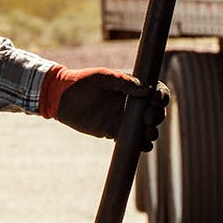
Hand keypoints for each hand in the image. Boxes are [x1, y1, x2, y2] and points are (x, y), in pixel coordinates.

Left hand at [41, 66, 168, 145]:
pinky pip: (132, 140)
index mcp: (132, 87)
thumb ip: (123, 81)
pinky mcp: (114, 132)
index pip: (155, 91)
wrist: (61, 98)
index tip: (156, 101)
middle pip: (155, 111)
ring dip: (152, 132)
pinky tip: (143, 146)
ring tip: (148, 133)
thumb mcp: (102, 77)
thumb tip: (145, 89)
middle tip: (148, 118)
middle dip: (157, 116)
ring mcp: (124, 118)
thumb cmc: (81, 82)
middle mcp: (131, 104)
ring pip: (146, 128)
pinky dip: (141, 144)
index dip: (161, 97)